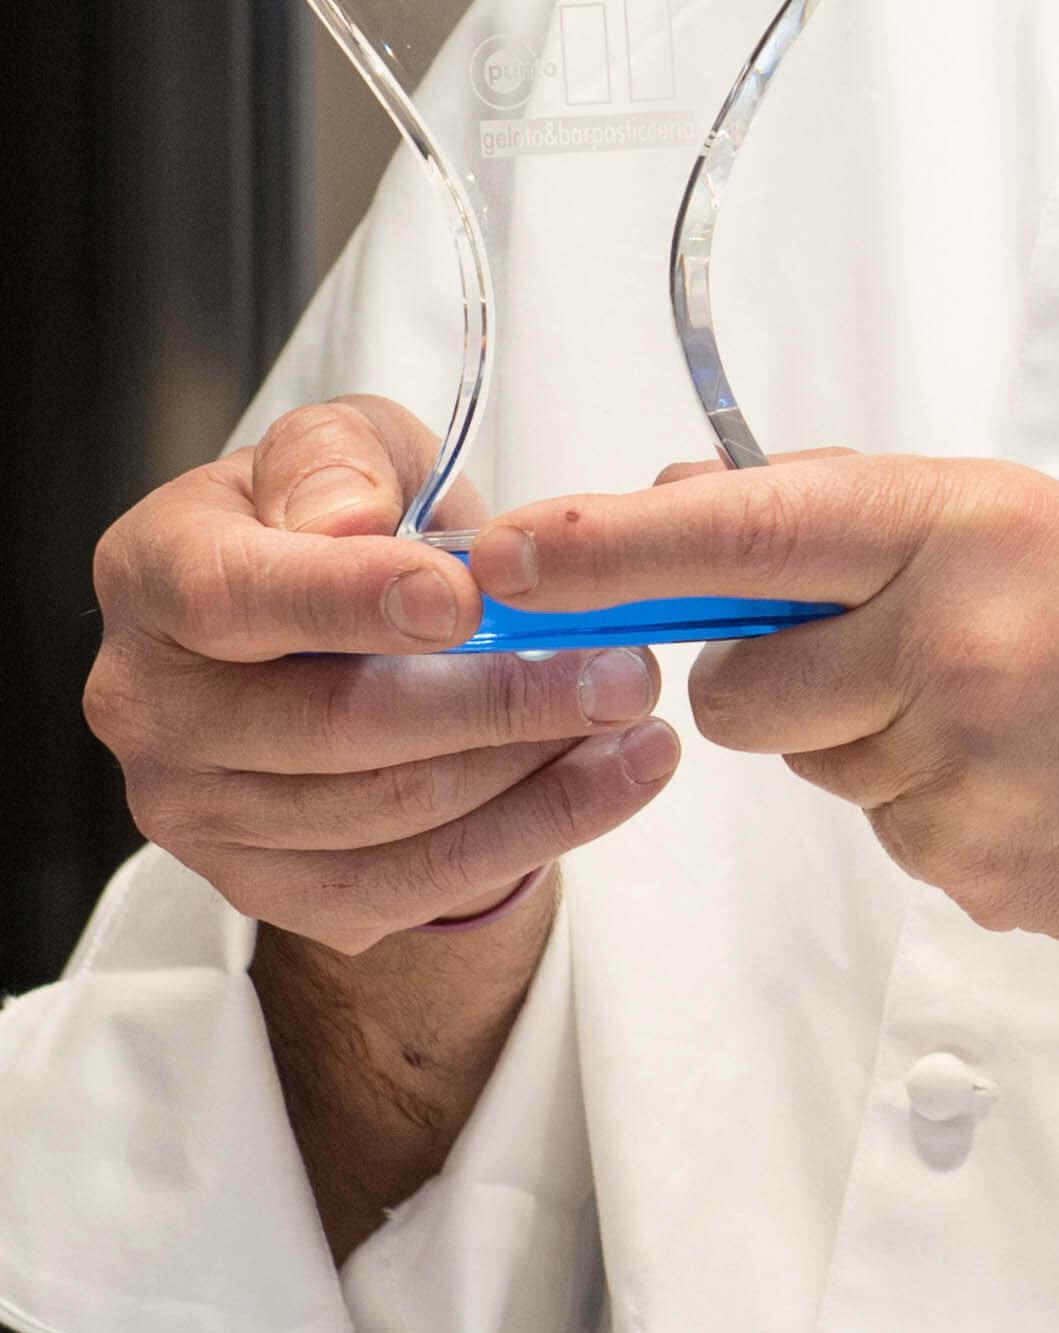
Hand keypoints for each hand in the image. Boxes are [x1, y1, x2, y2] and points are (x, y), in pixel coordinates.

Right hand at [88, 396, 680, 957]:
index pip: (233, 599)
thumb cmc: (336, 520)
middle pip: (334, 727)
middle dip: (498, 698)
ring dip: (533, 770)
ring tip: (632, 714)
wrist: (336, 629)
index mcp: (156, 574)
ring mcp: (202, 816)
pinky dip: (530, 832)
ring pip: (388, 814)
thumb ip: (338, 458)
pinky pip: (412, 883)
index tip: (467, 601)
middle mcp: (152, 708)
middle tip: (617, 667)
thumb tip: (346, 521)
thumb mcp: (342, 443)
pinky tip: (610, 777)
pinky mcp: (271, 889)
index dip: (350, 600)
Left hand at [467, 452, 1058, 962]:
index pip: (745, 532)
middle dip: (769, 677)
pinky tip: (1032, 779)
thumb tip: (695, 511)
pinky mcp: (962, 867)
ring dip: (863, 737)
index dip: (609, 547)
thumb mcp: (1049, 524)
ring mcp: (955, 772)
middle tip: (877, 656)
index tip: (508, 551)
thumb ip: (874, 522)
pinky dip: (929, 800)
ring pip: (812, 761)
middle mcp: (951, 647)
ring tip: (1000, 716)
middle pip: (738, 686)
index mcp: (970, 534)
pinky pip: (882, 825)